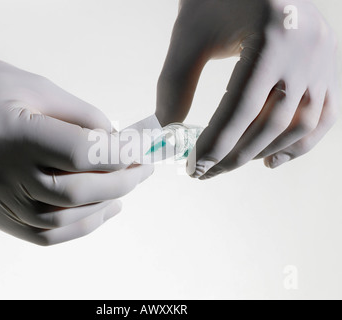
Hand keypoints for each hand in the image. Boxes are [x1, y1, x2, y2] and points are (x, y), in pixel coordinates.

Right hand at [0, 51, 152, 245]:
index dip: (120, 153)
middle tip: (141, 168)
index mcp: (6, 130)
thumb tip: (118, 146)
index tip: (142, 149)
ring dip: (103, 206)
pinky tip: (102, 210)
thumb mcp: (38, 88)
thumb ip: (83, 119)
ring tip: (125, 188)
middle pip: (73, 192)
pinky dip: (79, 226)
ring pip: (59, 221)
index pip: (80, 153)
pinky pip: (42, 236)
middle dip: (120, 181)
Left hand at [157, 0, 339, 178]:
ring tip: (231, 165)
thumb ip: (175, 82)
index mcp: (272, 36)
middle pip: (271, 123)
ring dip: (263, 153)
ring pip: (300, 125)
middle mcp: (307, 50)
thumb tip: (166, 129)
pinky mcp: (329, 66)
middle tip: (205, 172)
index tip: (194, 168)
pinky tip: (271, 159)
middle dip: (234, 156)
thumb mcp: (190, 34)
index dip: (216, 145)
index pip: (241, 108)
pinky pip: (324, 116)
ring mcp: (325, 59)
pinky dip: (299, 144)